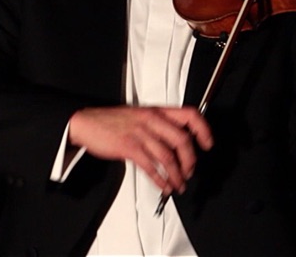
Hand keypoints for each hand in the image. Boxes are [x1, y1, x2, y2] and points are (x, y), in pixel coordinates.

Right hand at [68, 105, 212, 195]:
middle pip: (182, 140)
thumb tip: (180, 141)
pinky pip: (150, 166)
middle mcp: (152, 120)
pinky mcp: (129, 147)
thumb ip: (161, 125)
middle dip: (190, 160)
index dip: (203, 130)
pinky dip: (160, 179)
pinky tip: (163, 185)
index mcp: (158, 111)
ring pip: (168, 156)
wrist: (87, 122)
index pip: (189, 115)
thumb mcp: (142, 116)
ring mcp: (141, 133)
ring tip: (178, 184)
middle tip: (190, 172)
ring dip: (176, 175)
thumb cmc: (114, 120)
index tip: (208, 144)